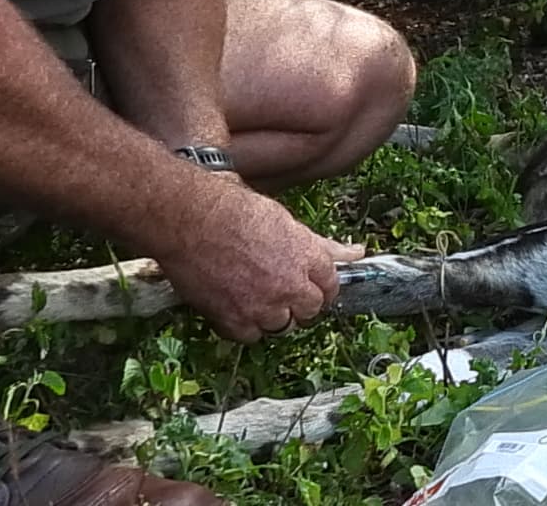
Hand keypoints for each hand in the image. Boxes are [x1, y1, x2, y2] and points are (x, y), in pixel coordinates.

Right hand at [157, 180, 362, 341]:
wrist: (189, 219)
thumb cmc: (233, 209)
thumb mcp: (285, 219)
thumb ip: (322, 244)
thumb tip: (357, 252)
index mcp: (309, 256)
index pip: (331, 285)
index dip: (319, 286)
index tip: (309, 285)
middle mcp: (291, 285)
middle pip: (310, 309)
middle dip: (300, 302)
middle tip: (280, 290)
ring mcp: (263, 305)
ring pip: (283, 326)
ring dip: (273, 315)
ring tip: (256, 295)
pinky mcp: (234, 320)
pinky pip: (250, 336)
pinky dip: (244, 326)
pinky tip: (235, 305)